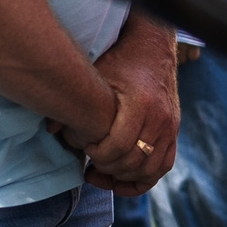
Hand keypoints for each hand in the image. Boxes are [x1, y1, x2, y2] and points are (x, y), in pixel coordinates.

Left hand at [85, 16, 178, 192]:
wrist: (153, 49)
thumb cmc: (120, 61)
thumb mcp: (97, 75)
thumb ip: (75, 102)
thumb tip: (52, 131)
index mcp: (141, 104)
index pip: (119, 147)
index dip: (98, 155)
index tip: (86, 149)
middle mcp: (160, 119)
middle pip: (133, 161)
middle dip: (108, 167)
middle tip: (91, 161)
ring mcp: (170, 128)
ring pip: (150, 170)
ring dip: (124, 176)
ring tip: (104, 170)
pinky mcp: (173, 132)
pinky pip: (163, 166)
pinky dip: (143, 178)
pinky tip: (121, 178)